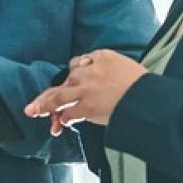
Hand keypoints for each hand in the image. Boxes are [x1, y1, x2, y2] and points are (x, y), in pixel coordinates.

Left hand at [24, 51, 148, 136]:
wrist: (149, 99)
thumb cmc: (145, 87)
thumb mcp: (128, 68)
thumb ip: (112, 71)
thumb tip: (108, 81)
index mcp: (102, 56)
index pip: (80, 63)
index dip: (74, 76)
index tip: (71, 84)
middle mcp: (90, 70)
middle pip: (67, 79)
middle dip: (55, 92)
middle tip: (40, 102)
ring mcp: (86, 88)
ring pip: (58, 95)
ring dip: (43, 104)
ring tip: (32, 110)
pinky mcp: (86, 106)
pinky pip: (68, 113)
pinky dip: (63, 119)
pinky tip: (61, 125)